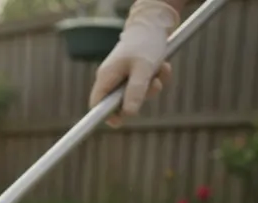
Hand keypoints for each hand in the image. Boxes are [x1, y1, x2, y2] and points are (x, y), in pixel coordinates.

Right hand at [88, 0, 180, 125]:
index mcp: (106, 77)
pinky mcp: (134, 72)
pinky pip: (144, 85)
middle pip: (120, 102)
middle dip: (140, 97)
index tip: (120, 123)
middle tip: (152, 85)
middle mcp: (111, 78)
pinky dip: (156, 78)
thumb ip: (135, 91)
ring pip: (136, 94)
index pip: (96, 105)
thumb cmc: (146, 44)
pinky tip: (161, 66)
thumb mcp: (143, 69)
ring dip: (152, 86)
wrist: (155, 24)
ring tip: (159, 69)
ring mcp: (123, 75)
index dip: (105, 116)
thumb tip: (129, 114)